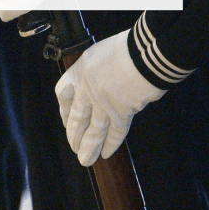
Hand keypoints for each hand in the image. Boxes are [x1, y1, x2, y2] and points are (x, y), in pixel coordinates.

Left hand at [55, 29, 165, 165]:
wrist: (145, 54)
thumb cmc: (127, 48)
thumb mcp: (100, 55)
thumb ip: (95, 73)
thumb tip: (99, 88)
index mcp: (80, 72)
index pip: (63, 95)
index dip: (64, 110)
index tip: (66, 119)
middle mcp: (87, 90)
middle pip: (77, 118)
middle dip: (74, 135)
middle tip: (74, 147)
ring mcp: (103, 104)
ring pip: (93, 131)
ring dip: (89, 147)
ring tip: (85, 160)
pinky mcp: (121, 114)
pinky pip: (115, 133)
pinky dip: (111, 144)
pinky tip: (106, 154)